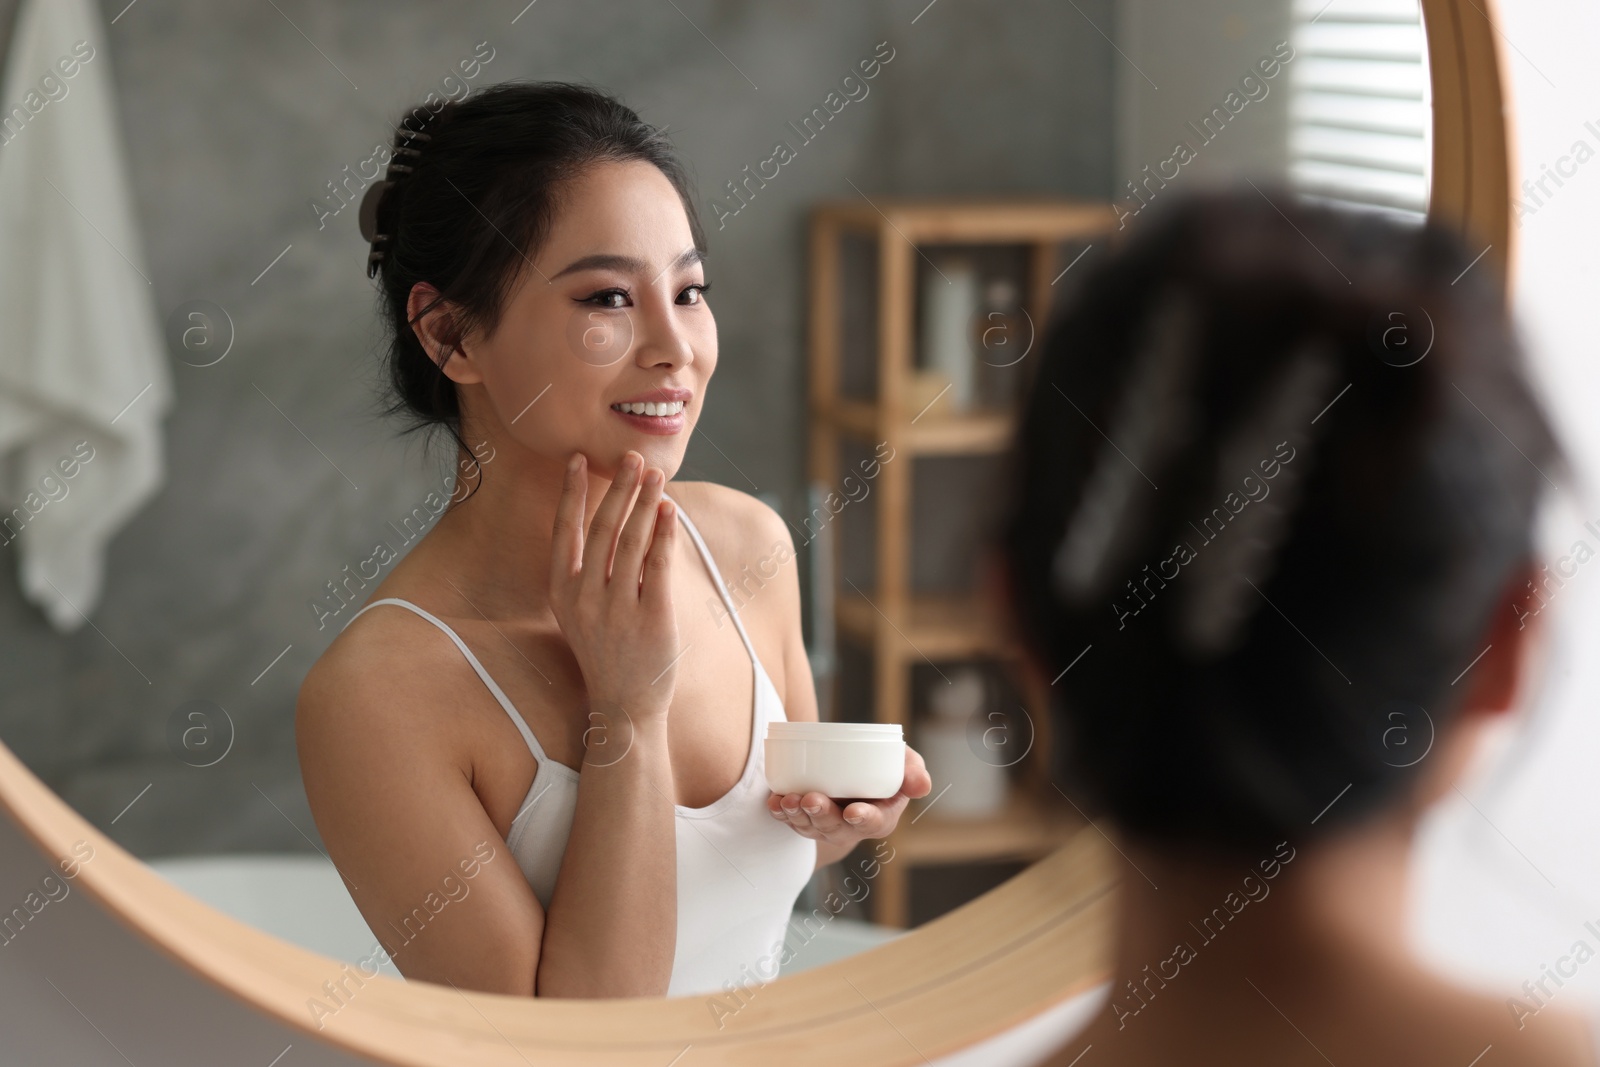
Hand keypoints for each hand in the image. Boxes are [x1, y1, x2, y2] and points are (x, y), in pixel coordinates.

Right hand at [549, 450, 679, 721]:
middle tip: (631, 456)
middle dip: (617, 487)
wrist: (625, 705)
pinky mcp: (652, 618)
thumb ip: (590, 569)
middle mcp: (585, 598)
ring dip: (645, 502)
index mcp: (562, 592)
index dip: (570, 492)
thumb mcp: (582, 610)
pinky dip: (664, 534)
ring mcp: (618, 609)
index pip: (564, 531)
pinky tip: (669, 511)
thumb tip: (611, 515)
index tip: (576, 458)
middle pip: (602, 529)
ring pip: (632, 541)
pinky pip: (658, 566)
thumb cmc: (606, 651)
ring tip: (655, 475)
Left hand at [767, 744, 931, 845]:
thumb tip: (921, 785)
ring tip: (788, 800)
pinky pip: (790, 820)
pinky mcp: (803, 818)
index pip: (874, 823)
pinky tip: (774, 802)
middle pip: (835, 827)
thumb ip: (912, 772)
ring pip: (809, 826)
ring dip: (797, 814)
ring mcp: (824, 825)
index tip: (853, 811)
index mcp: (880, 816)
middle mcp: (850, 826)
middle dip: (822, 815)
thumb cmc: (882, 769)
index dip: (865, 818)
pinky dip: (780, 812)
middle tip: (812, 799)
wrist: (852, 773)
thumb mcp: (903, 766)